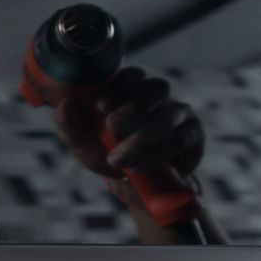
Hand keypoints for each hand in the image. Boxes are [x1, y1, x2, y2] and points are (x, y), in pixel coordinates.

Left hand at [53, 66, 204, 179]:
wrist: (139, 186)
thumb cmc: (109, 154)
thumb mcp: (84, 144)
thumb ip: (71, 124)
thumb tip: (66, 102)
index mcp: (133, 91)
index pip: (134, 75)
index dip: (121, 86)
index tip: (102, 106)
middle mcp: (160, 98)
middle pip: (157, 88)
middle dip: (134, 107)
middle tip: (112, 127)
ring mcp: (180, 114)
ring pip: (168, 116)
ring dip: (144, 137)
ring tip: (120, 159)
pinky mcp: (194, 135)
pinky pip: (181, 139)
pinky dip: (159, 153)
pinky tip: (140, 166)